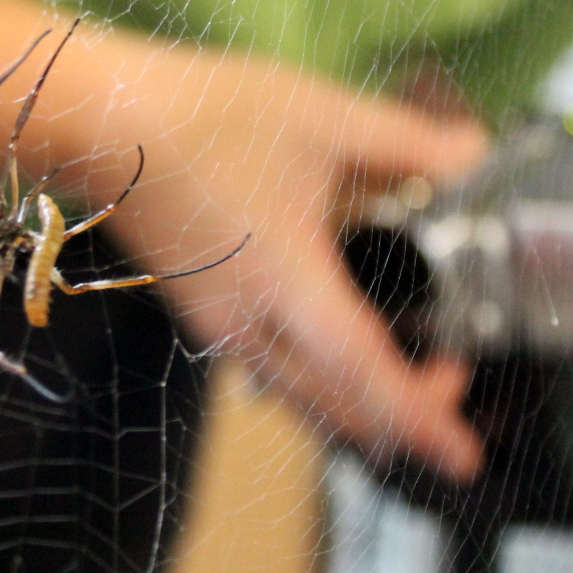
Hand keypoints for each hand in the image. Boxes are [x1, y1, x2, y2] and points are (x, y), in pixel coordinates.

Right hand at [82, 52, 488, 481]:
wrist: (103, 129)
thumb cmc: (203, 120)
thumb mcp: (319, 117)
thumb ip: (405, 143)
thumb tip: (469, 158)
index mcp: (283, 281)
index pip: (362, 371)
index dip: (419, 416)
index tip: (461, 455)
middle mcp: (246, 324)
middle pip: (334, 405)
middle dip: (401, 413)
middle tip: (450, 374)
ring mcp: (216, 326)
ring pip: (299, 397)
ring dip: (356, 401)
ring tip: (406, 372)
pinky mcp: (199, 314)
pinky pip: (270, 375)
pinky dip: (317, 383)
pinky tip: (333, 347)